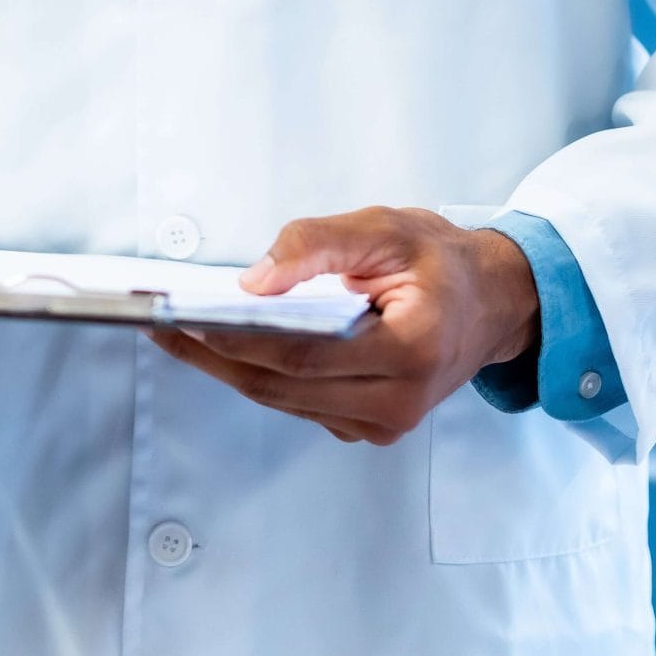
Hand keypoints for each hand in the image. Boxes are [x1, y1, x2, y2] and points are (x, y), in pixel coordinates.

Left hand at [149, 206, 539, 445]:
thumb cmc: (443, 262)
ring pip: (284, 399)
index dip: (237, 339)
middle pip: (282, 386)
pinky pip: (300, 403)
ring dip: (228, 365)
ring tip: (177, 329)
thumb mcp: (386, 227)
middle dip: (214, 355)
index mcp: (412, 351)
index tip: (183, 319)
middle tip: (159, 323)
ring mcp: (384, 424)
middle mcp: (399, 402)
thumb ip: (317, 245)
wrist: (496, 302)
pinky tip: (225, 345)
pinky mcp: (370, 428)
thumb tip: (253, 281)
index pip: (303, 356)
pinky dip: (260, 373)